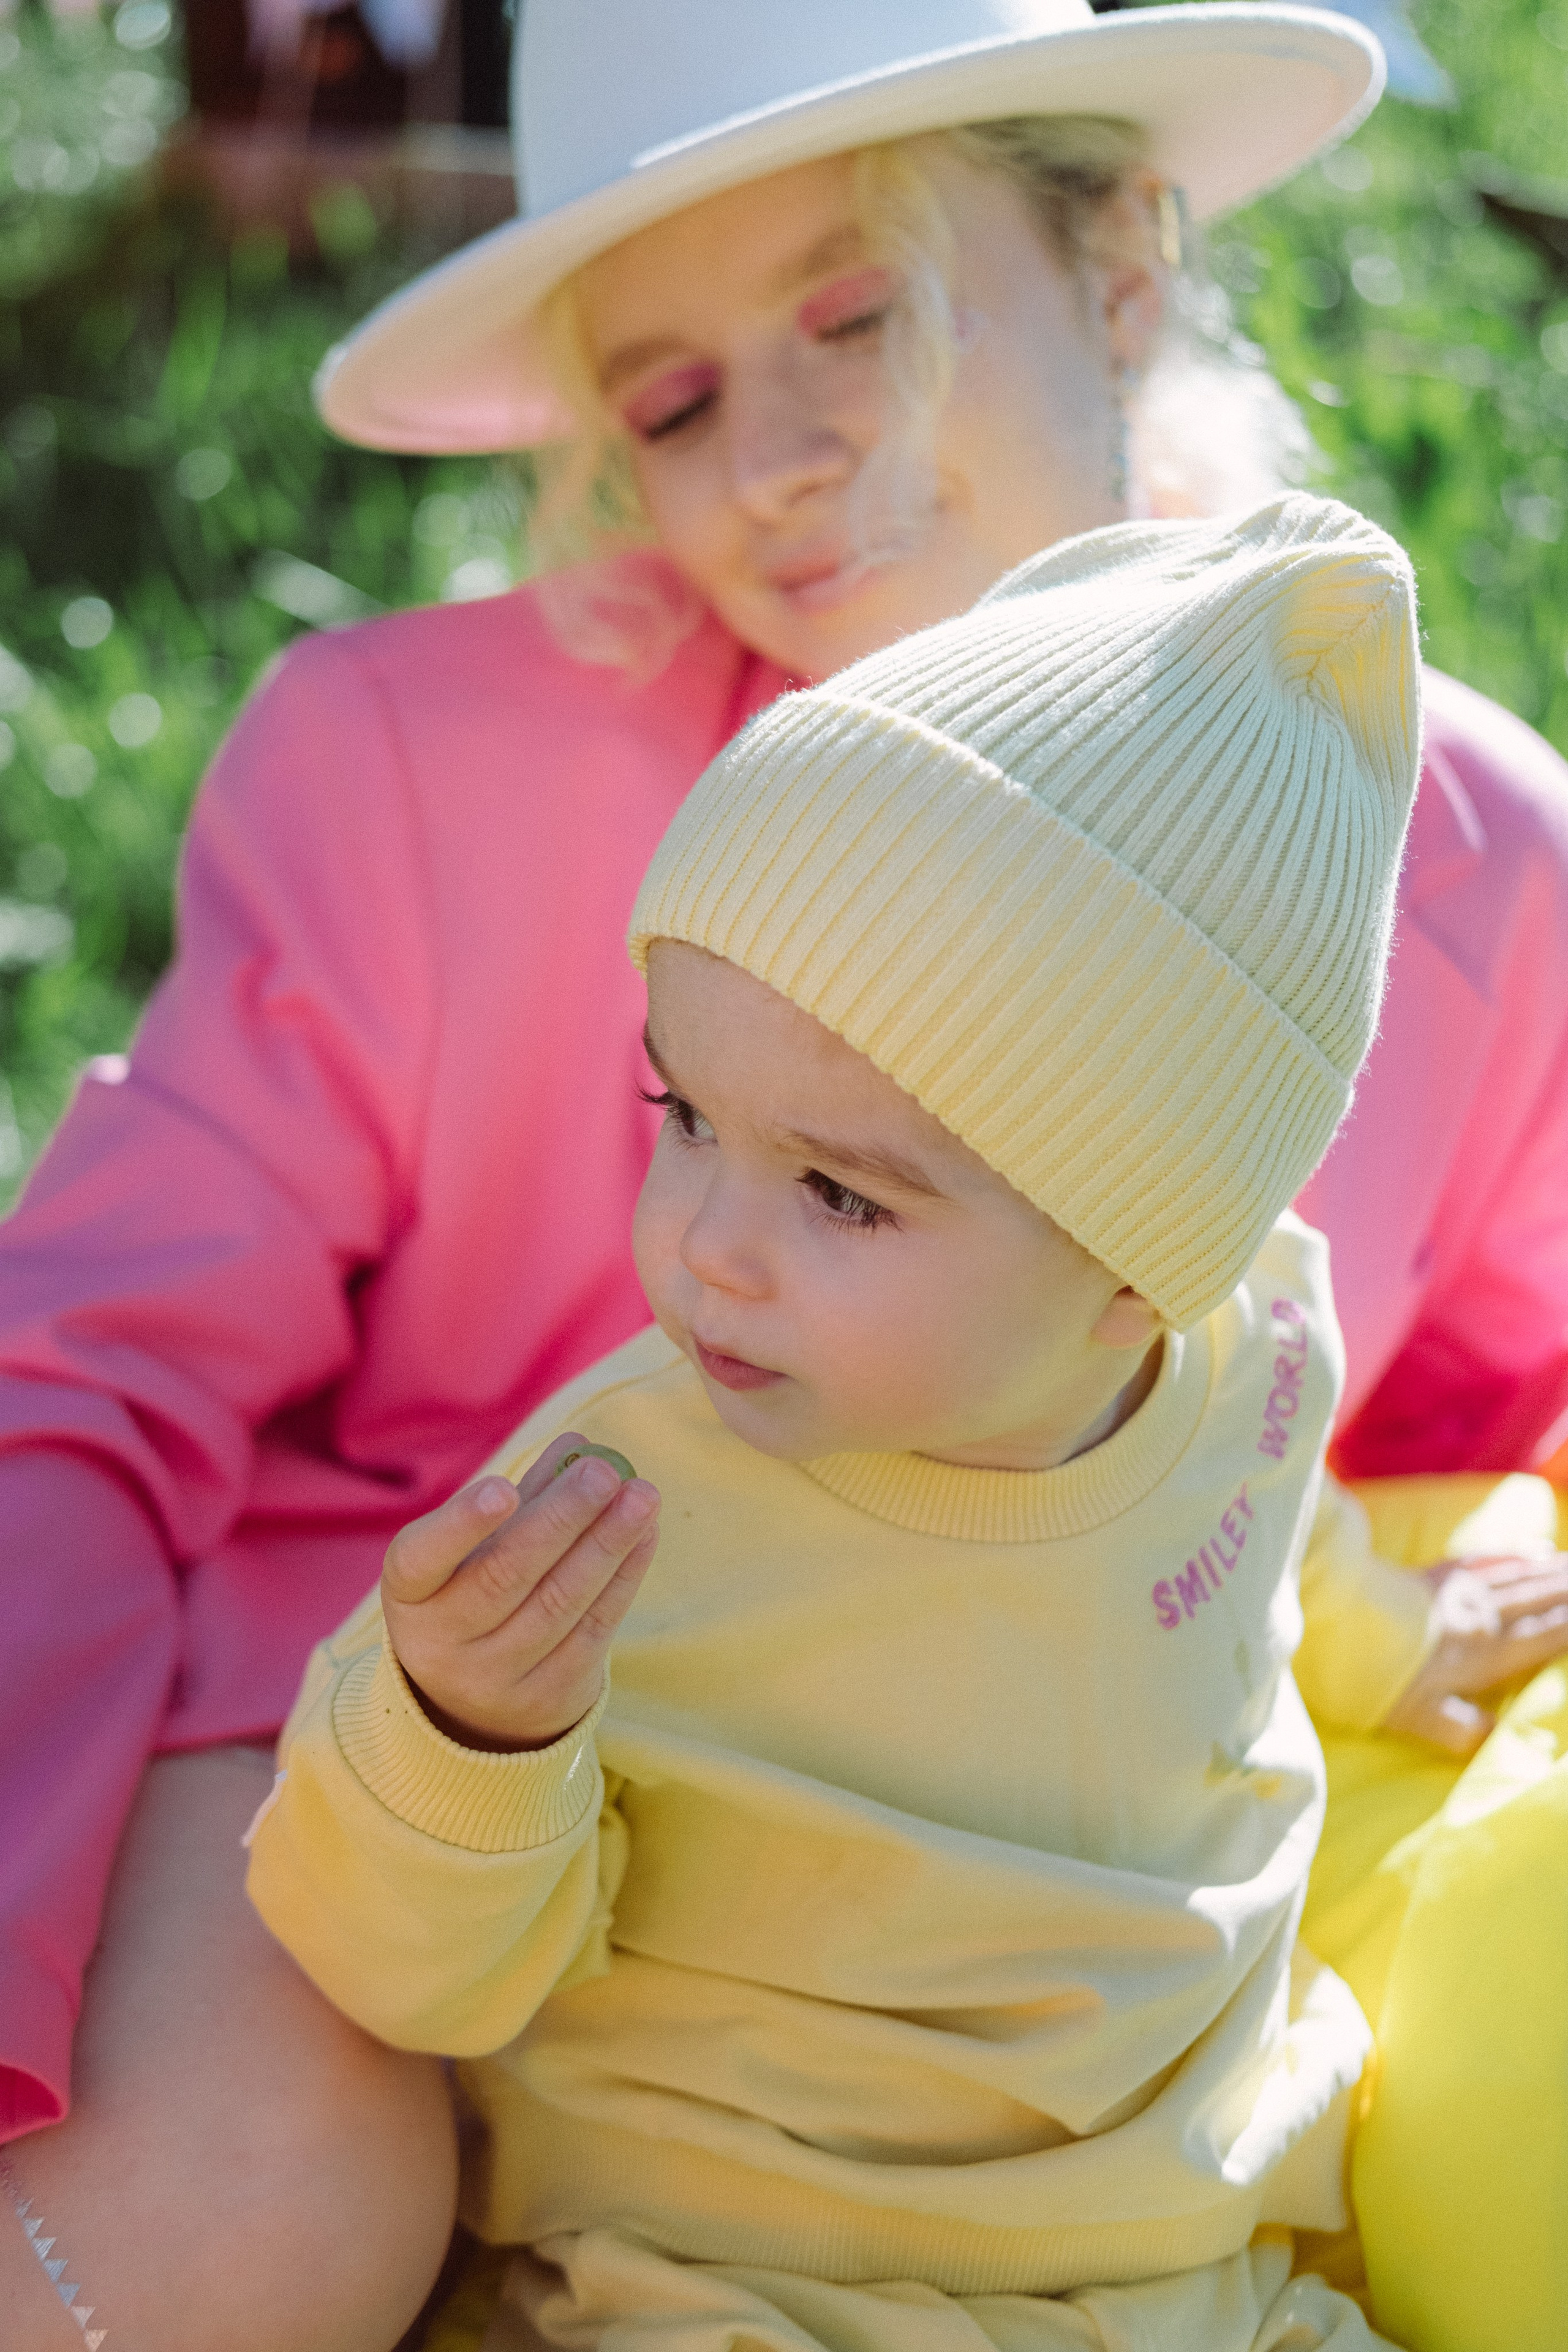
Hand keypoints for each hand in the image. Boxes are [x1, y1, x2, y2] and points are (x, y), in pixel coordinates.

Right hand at [381, 1434, 659, 1751]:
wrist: (478, 1705)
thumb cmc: (474, 1595)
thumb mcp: (473, 1550)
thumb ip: (522, 1496)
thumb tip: (576, 1444)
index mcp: (411, 1594)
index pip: (422, 1559)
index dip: (462, 1525)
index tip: (503, 1490)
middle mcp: (443, 1642)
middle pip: (506, 1574)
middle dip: (562, 1518)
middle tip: (603, 1472)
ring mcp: (495, 1677)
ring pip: (558, 1602)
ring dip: (607, 1543)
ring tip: (642, 1496)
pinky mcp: (548, 1697)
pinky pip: (593, 1630)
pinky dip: (623, 1577)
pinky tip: (645, 1535)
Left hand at [1382, 1551, 1567, 1756]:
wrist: (1328, 1609)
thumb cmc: (1370, 1672)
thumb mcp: (1416, 1716)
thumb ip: (1463, 1729)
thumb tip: (1500, 1738)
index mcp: (1484, 1652)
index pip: (1549, 1637)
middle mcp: (1481, 1615)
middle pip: (1544, 1600)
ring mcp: (1457, 1588)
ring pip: (1523, 1577)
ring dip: (1559, 1572)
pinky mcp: (1432, 1573)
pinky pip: (1488, 1560)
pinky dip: (1518, 1555)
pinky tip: (1534, 1550)